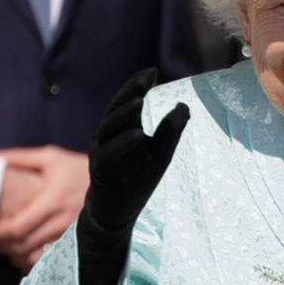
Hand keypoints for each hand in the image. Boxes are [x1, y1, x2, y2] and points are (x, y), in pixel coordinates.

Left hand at [0, 146, 88, 273]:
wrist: (114, 182)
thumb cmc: (79, 168)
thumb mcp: (51, 158)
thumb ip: (19, 157)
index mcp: (53, 201)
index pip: (18, 228)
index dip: (0, 233)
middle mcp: (63, 221)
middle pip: (24, 245)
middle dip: (5, 246)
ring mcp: (72, 234)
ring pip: (37, 256)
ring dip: (19, 255)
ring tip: (11, 247)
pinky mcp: (78, 241)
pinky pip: (52, 258)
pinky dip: (35, 260)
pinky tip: (29, 253)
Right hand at [78, 67, 188, 284]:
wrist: (118, 214)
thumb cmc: (137, 181)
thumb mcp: (161, 154)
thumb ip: (171, 130)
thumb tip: (183, 106)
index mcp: (122, 130)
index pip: (128, 102)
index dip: (138, 86)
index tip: (152, 70)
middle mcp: (107, 137)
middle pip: (116, 109)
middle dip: (130, 92)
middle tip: (145, 78)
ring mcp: (101, 153)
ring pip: (108, 128)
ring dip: (124, 114)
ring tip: (139, 99)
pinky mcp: (100, 173)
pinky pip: (108, 154)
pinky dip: (122, 143)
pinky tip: (137, 134)